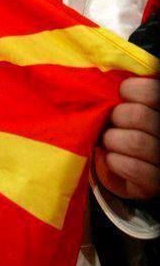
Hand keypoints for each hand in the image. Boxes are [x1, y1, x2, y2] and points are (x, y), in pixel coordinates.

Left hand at [95, 77, 159, 198]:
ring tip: (111, 141)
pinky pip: (132, 167)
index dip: (130, 90)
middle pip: (138, 116)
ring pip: (135, 141)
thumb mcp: (129, 104)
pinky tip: (112, 158)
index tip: (122, 95)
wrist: (125, 166)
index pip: (152, 92)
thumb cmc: (125, 125)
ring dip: (113, 140)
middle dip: (117, 117)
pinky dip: (114, 161)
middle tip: (114, 122)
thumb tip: (111, 82)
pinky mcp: (155, 183)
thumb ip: (128, 93)